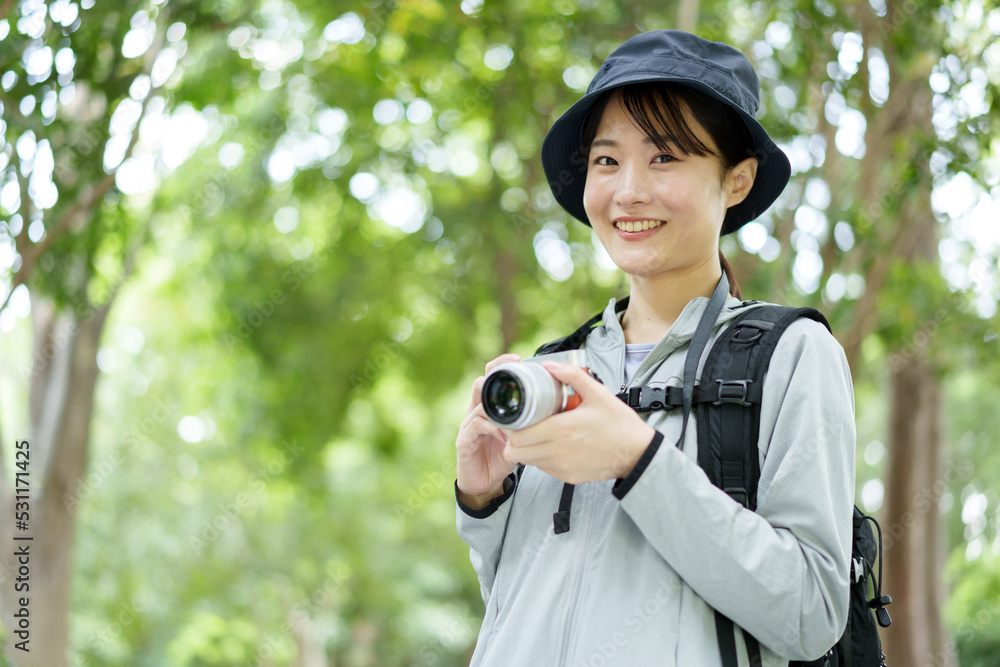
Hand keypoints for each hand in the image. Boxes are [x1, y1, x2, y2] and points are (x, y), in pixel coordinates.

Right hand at [455, 353, 521, 508]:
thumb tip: (554, 407)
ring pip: (478, 405)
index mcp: (489, 407)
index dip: (501, 364)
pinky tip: (503, 434)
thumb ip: (528, 421)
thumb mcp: (519, 436)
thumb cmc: (501, 457)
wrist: (484, 483)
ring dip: (497, 408)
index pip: (491, 378)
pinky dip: (490, 429)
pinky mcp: (464, 441)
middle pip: (480, 384)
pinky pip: (475, 428)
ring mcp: (468, 425)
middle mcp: (476, 412)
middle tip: (511, 371)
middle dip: (494, 374)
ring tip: (513, 412)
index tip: (517, 357)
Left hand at [503, 361, 654, 484]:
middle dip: (513, 438)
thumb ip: (572, 376)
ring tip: (535, 434)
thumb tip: (550, 365)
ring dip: (526, 448)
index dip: (510, 427)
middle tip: (520, 425)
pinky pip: (543, 469)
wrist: (638, 453)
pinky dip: (541, 458)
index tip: (513, 417)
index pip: (518, 435)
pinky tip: (552, 445)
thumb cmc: (620, 425)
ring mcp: (562, 467)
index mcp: (562, 429)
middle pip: (516, 451)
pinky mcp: (568, 477)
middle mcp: (558, 451)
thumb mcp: (598, 393)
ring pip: (527, 461)